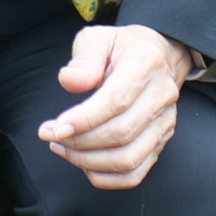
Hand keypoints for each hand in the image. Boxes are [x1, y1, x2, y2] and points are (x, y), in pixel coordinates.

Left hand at [37, 24, 196, 191]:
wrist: (160, 56)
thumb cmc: (121, 48)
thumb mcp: (98, 38)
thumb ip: (84, 58)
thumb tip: (69, 81)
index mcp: (145, 64)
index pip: (116, 100)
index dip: (84, 120)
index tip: (54, 128)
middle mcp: (162, 96)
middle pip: (121, 133)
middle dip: (79, 142)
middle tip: (50, 135)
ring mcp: (165, 122)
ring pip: (128, 159)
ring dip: (88, 161)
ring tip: (61, 148)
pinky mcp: (161, 142)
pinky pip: (135, 174)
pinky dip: (105, 177)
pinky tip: (83, 164)